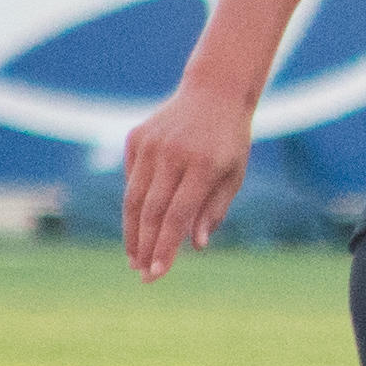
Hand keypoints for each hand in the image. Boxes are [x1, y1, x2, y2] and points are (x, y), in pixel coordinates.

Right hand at [117, 77, 255, 275]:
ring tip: (134, 257)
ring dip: (132, 232)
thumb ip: (214, 209)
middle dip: (145, 247)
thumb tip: (196, 245)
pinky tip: (140, 222)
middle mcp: (173, 154)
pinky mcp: (136, 137)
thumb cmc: (229, 139)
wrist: (214, 91)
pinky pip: (132, 178)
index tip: (156, 273)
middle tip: (142, 274)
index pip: (177, 216)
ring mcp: (151, 144)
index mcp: (203, 165)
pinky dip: (134, 202)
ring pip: (134, 198)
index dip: (165, 248)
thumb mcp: (233, 174)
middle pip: (151, 211)